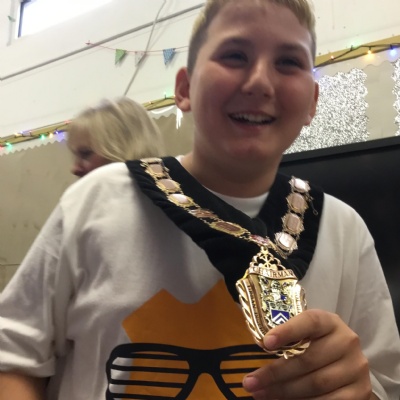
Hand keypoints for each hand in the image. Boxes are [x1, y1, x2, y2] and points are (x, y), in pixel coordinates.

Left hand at [242, 309, 371, 398]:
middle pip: (307, 359)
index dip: (287, 331)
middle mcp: (346, 341)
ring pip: (315, 384)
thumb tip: (262, 346)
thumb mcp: (305, 334)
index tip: (265, 343)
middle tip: (250, 382)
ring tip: (260, 394)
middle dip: (274, 374)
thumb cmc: (316, 344)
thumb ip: (288, 338)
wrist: (345, 362)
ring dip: (284, 392)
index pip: (309, 322)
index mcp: (329, 321)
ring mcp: (356, 368)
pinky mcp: (360, 392)